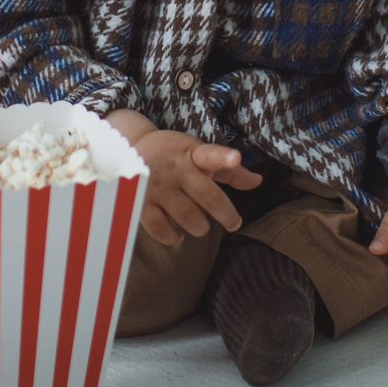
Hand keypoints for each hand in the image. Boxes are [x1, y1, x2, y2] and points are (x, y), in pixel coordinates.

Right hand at [128, 128, 262, 245]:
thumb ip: (229, 170)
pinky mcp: (141, 203)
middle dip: (225, 213)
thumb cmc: (175, 156)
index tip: (235, 158)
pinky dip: (171, 236)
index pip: (210, 155)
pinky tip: (177, 235)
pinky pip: (159, 227)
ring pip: (186, 215)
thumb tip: (258, 181)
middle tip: (234, 223)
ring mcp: (157, 186)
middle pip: (207, 195)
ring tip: (201, 227)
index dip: (224, 158)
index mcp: (192, 154)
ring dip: (199, 226)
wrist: (129, 150)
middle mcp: (176, 169)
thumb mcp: (200, 155)